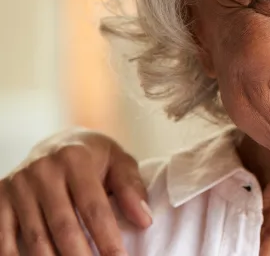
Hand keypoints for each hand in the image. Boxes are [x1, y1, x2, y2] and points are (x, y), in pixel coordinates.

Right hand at [0, 128, 149, 255]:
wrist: (56, 142)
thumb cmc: (94, 157)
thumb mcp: (119, 161)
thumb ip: (131, 188)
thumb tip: (143, 220)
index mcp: (75, 158)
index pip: (94, 208)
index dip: (107, 238)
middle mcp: (43, 170)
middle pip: (64, 226)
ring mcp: (18, 185)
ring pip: (36, 237)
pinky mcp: (1, 197)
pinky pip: (5, 237)